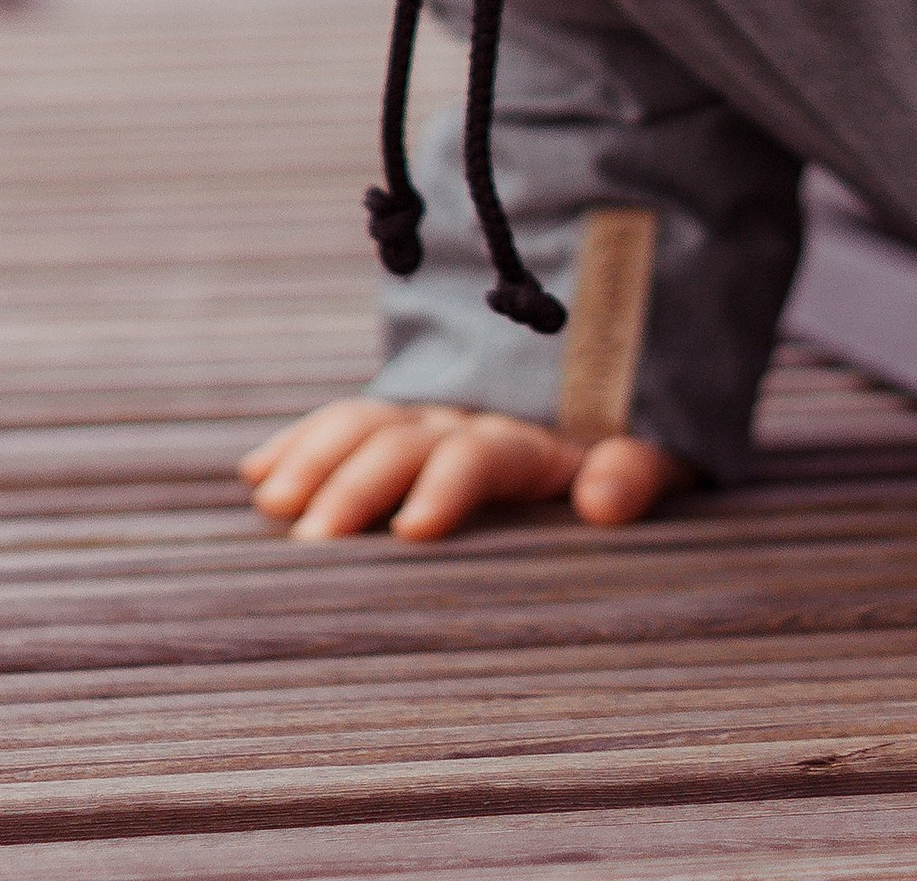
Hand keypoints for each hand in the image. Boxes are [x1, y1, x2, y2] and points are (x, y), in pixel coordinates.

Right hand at [238, 397, 689, 540]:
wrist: (612, 374)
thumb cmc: (634, 447)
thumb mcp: (660, 458)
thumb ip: (635, 474)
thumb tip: (603, 500)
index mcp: (531, 437)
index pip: (479, 454)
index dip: (446, 485)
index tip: (411, 531)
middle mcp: (468, 417)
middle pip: (403, 441)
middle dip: (357, 485)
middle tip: (313, 542)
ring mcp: (427, 416)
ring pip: (361, 424)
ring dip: (314, 457)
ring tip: (271, 501)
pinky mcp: (399, 422)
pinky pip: (342, 422)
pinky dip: (300, 442)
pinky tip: (256, 473)